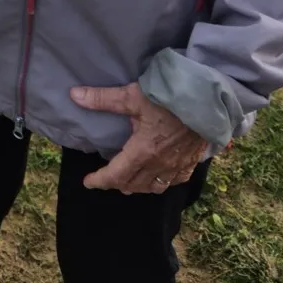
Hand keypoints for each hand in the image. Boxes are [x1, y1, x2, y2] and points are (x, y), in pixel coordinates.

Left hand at [70, 82, 207, 193]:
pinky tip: (158, 176)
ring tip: (128, 181)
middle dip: (116, 183)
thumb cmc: (169, 98)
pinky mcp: (190, 163)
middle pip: (132, 184)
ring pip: (153, 187)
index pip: (115, 175)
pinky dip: (160, 183)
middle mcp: (159, 165)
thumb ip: (103, 99)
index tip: (88, 182)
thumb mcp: (132, 96)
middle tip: (105, 178)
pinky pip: (173, 181)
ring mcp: (177, 166)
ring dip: (137, 186)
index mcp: (142, 152)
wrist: (207, 102)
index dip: (99, 180)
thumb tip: (74, 95)